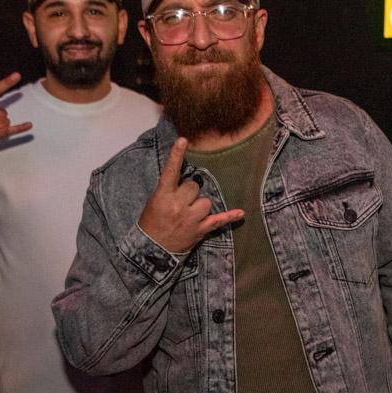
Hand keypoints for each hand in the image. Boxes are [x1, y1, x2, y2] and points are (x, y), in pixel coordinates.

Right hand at [137, 138, 244, 252]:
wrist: (151, 252)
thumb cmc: (151, 224)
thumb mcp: (153, 203)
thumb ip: (168, 190)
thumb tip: (185, 181)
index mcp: (163, 196)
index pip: (171, 172)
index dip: (176, 155)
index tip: (183, 140)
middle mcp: (178, 206)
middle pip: (194, 186)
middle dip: (189, 192)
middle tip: (181, 202)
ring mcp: (191, 218)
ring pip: (206, 201)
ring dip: (200, 205)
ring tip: (190, 215)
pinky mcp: (200, 230)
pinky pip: (218, 220)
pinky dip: (230, 217)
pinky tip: (241, 213)